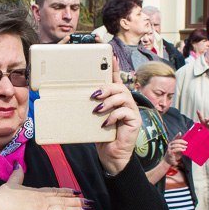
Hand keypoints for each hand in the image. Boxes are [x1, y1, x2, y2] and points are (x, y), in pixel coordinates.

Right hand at [0, 166, 88, 209]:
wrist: (0, 207)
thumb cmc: (4, 196)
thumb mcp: (11, 183)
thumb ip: (17, 175)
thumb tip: (17, 164)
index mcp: (37, 192)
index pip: (55, 191)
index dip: (67, 191)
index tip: (77, 191)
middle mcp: (43, 201)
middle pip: (63, 200)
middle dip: (77, 201)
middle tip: (89, 202)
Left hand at [94, 57, 141, 174]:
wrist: (111, 155)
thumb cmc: (102, 135)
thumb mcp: (93, 118)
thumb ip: (90, 107)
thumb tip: (73, 98)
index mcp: (115, 99)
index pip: (115, 79)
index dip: (113, 66)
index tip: (110, 54)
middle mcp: (125, 102)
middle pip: (119, 86)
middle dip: (107, 87)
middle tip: (95, 95)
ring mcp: (132, 110)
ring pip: (123, 96)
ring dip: (109, 101)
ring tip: (98, 110)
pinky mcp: (135, 120)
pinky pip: (125, 111)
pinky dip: (113, 116)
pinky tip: (105, 123)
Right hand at [163, 134, 187, 166]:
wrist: (168, 161)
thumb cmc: (174, 155)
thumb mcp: (178, 150)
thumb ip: (181, 146)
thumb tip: (186, 143)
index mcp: (172, 143)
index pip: (175, 138)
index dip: (177, 135)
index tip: (180, 133)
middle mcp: (170, 145)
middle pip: (176, 141)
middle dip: (182, 141)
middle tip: (186, 143)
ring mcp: (169, 148)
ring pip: (176, 145)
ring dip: (181, 146)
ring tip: (186, 147)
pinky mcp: (169, 152)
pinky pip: (175, 149)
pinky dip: (180, 149)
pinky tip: (183, 150)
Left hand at [196, 110, 208, 138]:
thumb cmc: (208, 132)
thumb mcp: (204, 132)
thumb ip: (201, 132)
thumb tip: (196, 135)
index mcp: (204, 123)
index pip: (201, 118)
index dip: (199, 114)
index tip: (197, 111)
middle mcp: (208, 122)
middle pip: (207, 119)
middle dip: (206, 119)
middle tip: (206, 120)